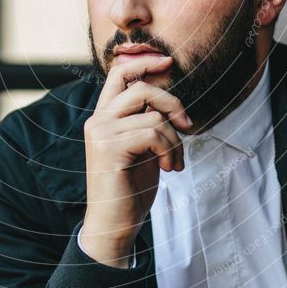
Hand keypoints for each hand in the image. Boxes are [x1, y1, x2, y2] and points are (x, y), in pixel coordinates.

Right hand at [80, 53, 192, 266]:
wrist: (113, 226)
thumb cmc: (130, 188)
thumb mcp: (142, 148)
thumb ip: (147, 122)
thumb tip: (167, 102)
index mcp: (103, 117)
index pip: (119, 74)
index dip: (144, 62)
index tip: (167, 61)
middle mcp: (98, 120)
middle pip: (141, 87)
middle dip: (173, 103)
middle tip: (188, 125)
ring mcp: (101, 133)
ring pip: (153, 114)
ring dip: (175, 139)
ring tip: (174, 161)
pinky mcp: (110, 148)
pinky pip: (153, 133)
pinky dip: (170, 149)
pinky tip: (168, 168)